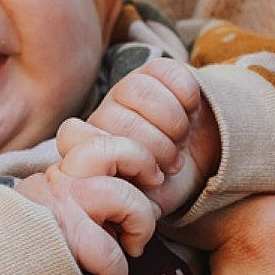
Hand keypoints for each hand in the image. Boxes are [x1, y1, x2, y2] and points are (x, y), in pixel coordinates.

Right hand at [15, 128, 162, 274]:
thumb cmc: (26, 252)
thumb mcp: (53, 210)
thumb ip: (85, 194)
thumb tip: (139, 194)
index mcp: (58, 172)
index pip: (100, 140)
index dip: (133, 153)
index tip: (148, 174)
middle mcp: (58, 180)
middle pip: (116, 149)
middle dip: (145, 170)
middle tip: (152, 202)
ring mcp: (61, 207)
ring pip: (124, 197)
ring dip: (140, 228)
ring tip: (130, 247)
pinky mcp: (64, 240)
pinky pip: (112, 254)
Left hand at [86, 59, 220, 215]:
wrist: (200, 163)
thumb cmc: (163, 187)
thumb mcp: (140, 204)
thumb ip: (121, 201)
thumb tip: (115, 202)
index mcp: (89, 146)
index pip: (74, 135)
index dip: (119, 159)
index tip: (148, 179)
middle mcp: (104, 114)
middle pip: (121, 120)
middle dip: (156, 148)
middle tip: (169, 164)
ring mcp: (128, 89)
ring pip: (142, 92)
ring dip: (172, 124)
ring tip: (180, 142)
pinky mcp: (157, 70)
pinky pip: (169, 73)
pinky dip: (187, 97)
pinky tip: (191, 112)